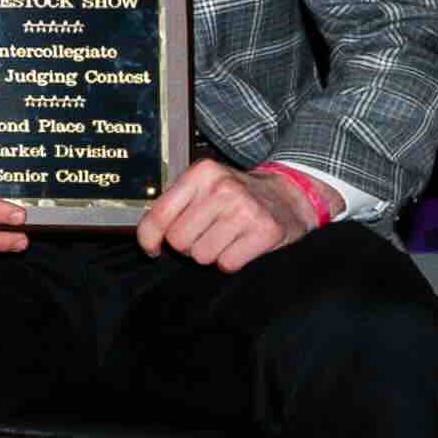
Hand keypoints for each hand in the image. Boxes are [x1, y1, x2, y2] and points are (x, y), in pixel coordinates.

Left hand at [134, 157, 314, 271]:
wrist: (290, 196)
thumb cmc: (237, 196)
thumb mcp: (206, 187)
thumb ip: (175, 205)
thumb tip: (146, 238)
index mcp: (201, 173)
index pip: (159, 214)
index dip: (149, 238)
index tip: (152, 249)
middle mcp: (223, 188)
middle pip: (178, 240)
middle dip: (188, 245)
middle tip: (206, 235)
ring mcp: (246, 209)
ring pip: (202, 255)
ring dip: (211, 254)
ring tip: (226, 238)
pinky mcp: (266, 231)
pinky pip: (227, 264)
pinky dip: (231, 261)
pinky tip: (242, 245)